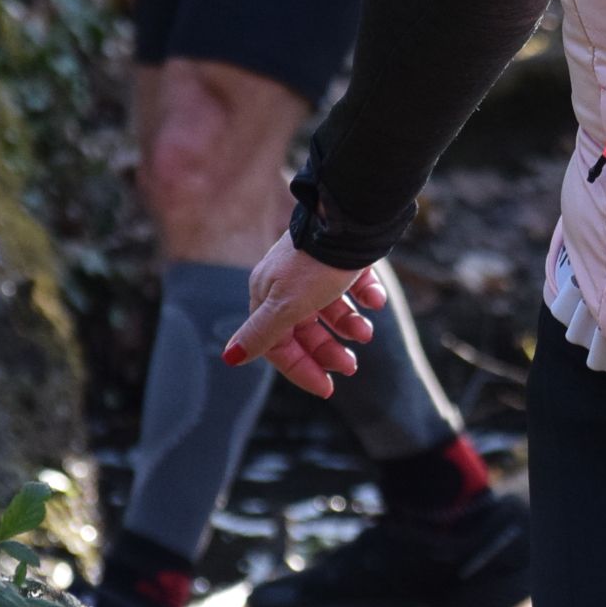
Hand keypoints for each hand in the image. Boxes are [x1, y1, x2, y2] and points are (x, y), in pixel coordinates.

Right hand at [224, 235, 386, 397]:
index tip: (327, 389)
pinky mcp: (341, 257)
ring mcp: (315, 269)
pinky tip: (376, 300)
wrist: (350, 218)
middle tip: (352, 366)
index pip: (278, 345)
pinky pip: (353, 284)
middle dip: (329, 350)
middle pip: (306, 330)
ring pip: (331, 309)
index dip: (300, 369)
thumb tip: (229, 357)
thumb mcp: (287, 305)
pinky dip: (366, 296)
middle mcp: (288, 283)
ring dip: (349, 325)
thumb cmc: (316, 263)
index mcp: (268, 295)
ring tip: (367, 332)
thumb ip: (262, 333)